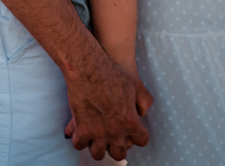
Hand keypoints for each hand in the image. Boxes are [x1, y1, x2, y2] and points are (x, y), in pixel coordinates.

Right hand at [62, 45, 152, 160]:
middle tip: (113, 141)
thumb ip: (144, 101)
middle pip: (119, 153)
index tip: (133, 134)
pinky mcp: (81, 131)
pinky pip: (80, 146)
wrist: (90, 70)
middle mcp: (115, 132)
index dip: (138, 137)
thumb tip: (142, 113)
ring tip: (97, 140)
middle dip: (117, 149)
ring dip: (98, 148)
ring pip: (98, 154)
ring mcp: (98, 134)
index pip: (141, 141)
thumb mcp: (136, 85)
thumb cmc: (113, 75)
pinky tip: (81, 134)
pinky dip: (80, 141)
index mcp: (131, 122)